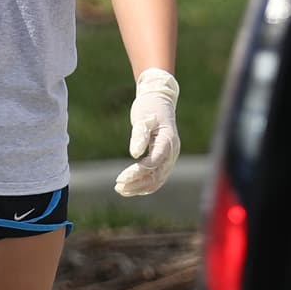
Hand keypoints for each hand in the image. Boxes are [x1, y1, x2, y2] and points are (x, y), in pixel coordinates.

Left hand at [114, 68, 180, 196]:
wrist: (159, 100)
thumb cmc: (149, 107)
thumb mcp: (142, 117)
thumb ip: (139, 135)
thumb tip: (134, 154)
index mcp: (168, 141)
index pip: (153, 163)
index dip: (137, 172)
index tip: (120, 178)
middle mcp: (172, 152)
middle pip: (157, 176)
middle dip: (137, 183)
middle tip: (118, 187)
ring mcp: (170, 157)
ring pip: (158, 179)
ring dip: (140, 187)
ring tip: (121, 189)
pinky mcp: (165, 159)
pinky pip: (158, 177)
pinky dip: (145, 184)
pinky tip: (131, 187)